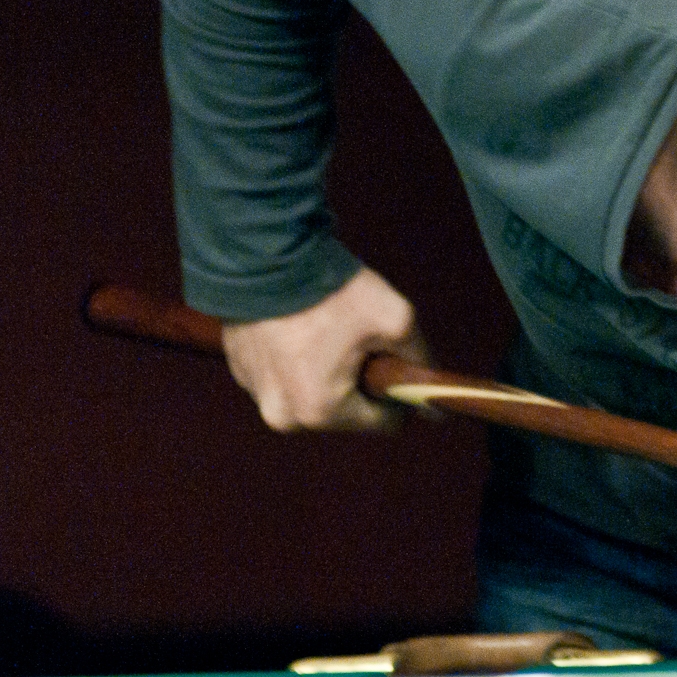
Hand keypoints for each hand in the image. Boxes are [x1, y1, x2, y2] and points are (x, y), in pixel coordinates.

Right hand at [220, 266, 429, 431]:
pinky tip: (301, 326)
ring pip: (313, 392)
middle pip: (346, 411)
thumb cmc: (332, 292)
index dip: (397, 393)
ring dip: (326, 371)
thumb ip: (420, 363)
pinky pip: (284, 375)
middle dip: (360, 380)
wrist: (264, 255)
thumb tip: (435, 400)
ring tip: (327, 329)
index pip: (383, 422)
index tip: (396, 364)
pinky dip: (297, 358)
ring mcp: (258, 393)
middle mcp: (284, 414)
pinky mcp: (241, 370)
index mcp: (320, 411)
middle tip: (359, 339)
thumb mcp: (395, 321)